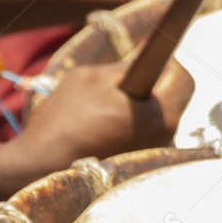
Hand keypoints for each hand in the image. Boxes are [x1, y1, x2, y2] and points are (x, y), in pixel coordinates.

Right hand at [0, 60, 192, 204]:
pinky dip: (132, 123)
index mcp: (160, 116)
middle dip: (154, 82)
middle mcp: (167, 139)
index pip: (182, 77)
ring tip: (108, 103)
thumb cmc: (65, 120)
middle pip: (175, 97)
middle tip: (122, 77)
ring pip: (160, 116)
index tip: (145, 54)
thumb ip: (125, 66)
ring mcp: (155, 155)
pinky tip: (104, 124)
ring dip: (142, 104)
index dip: (165, 59)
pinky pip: (146, 133)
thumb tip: (147, 56)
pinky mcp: (141, 165)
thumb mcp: (92, 78)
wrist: (40, 169)